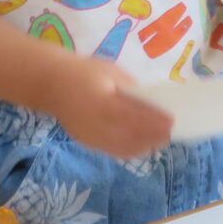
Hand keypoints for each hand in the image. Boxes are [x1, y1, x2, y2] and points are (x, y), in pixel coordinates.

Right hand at [53, 59, 173, 159]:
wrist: (50, 84)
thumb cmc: (83, 72)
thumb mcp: (110, 72)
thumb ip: (130, 88)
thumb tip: (152, 103)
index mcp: (101, 102)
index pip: (133, 116)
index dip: (154, 121)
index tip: (172, 122)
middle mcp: (95, 124)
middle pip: (130, 135)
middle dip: (153, 136)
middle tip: (171, 133)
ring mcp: (90, 137)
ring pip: (123, 148)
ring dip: (144, 145)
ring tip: (160, 140)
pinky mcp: (87, 143)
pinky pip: (113, 151)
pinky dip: (131, 150)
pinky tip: (142, 145)